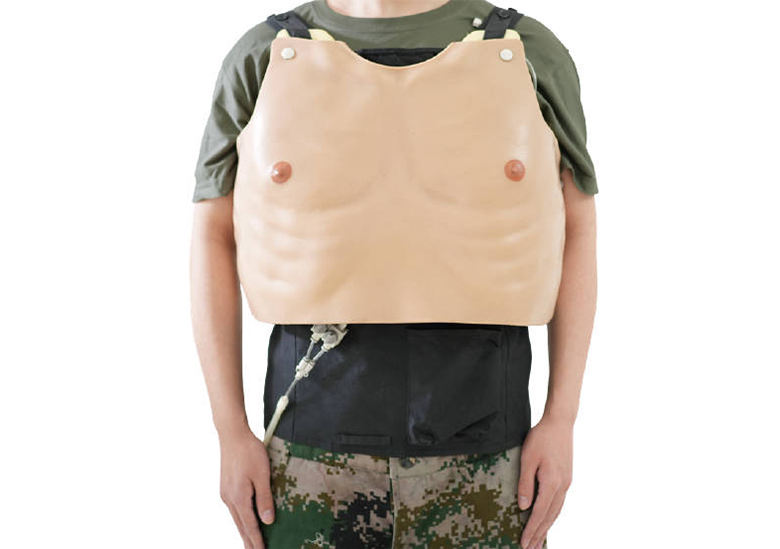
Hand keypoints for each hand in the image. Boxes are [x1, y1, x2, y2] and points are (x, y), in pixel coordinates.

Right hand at [219, 428, 274, 548]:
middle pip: (240, 526)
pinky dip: (240, 519)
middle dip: (249, 541)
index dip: (257, 541)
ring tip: (251, 542)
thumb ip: (265, 499)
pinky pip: (234, 509)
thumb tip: (267, 521)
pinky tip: (245, 520)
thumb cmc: (250, 452)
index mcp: (239, 498)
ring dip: (244, 531)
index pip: (249, 526)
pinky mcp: (226, 487)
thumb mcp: (262, 475)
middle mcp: (229, 498)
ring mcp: (225, 493)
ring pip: (236, 518)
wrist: (232, 435)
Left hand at [517, 415, 573, 548]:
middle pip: (550, 516)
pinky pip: (559, 502)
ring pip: (556, 511)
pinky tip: (548, 519)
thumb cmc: (541, 438)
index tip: (524, 543)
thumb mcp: (527, 459)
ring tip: (539, 540)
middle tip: (530, 548)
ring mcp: (566, 482)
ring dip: (547, 527)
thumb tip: (523, 507)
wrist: (560, 423)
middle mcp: (562, 486)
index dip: (531, 529)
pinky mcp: (567, 478)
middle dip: (539, 534)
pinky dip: (553, 514)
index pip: (539, 512)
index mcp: (552, 482)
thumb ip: (525, 483)